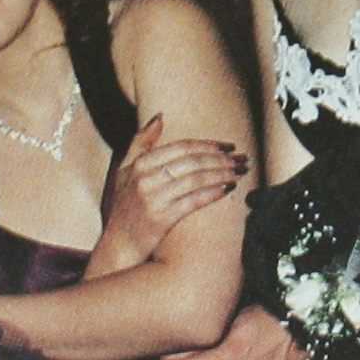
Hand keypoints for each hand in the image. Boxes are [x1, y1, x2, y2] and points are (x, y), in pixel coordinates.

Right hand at [95, 113, 246, 264]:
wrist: (118, 244)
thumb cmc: (124, 207)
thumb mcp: (124, 170)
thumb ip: (140, 142)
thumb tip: (160, 116)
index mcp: (139, 163)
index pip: (182, 147)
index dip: (209, 145)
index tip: (228, 146)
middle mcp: (145, 178)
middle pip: (193, 161)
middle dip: (222, 159)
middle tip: (242, 159)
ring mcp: (153, 198)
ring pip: (197, 179)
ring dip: (223, 174)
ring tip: (240, 172)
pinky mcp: (162, 218)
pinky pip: (194, 200)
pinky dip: (213, 192)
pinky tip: (228, 188)